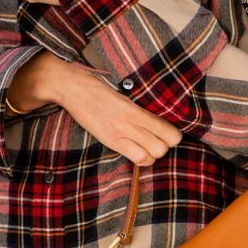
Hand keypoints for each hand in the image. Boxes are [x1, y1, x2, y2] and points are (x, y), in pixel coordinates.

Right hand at [15, 53, 182, 165]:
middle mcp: (134, 120)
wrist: (74, 88)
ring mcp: (122, 131)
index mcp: (139, 108)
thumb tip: (160, 122)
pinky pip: (136, 157)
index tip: (166, 134)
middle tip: (155, 142)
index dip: (173, 137)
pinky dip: (140, 159)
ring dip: (152, 155)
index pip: (170, 130)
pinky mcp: (111, 140)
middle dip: (164, 147)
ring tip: (146, 149)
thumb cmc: (100, 91)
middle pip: (165, 145)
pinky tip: (136, 153)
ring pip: (154, 154)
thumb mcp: (126, 97)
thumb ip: (143, 110)